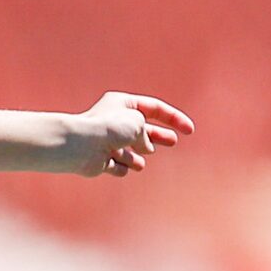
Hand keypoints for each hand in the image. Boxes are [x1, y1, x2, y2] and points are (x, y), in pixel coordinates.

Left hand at [69, 92, 192, 177]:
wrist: (81, 146)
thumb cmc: (109, 128)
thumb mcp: (137, 123)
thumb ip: (147, 134)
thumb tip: (147, 148)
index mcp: (123, 104)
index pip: (154, 109)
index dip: (173, 119)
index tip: (189, 130)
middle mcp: (114, 121)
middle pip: (143, 130)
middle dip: (158, 136)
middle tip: (173, 142)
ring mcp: (108, 142)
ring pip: (132, 151)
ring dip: (137, 155)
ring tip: (136, 155)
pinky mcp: (102, 161)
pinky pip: (120, 167)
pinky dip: (121, 166)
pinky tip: (113, 163)